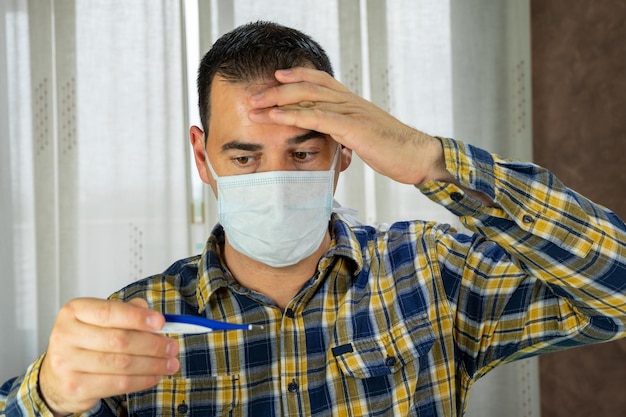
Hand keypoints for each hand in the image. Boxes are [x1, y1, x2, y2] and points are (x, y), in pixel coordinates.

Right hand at [39, 298, 178, 415]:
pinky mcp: (76, 387)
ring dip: (153, 364)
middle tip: (172, 347)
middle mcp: (66, 335)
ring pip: (122, 364)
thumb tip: (153, 316)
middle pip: (119, 340)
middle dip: (152, 344)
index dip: (138, 317)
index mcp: (74, 311)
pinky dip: (142, 380)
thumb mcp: (100, 320)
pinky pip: (118, 384)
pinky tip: (154, 376)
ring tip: (170, 363)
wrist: (56, 376)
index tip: (161, 322)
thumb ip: (127, 312)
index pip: (109, 311)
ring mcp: (67, 363)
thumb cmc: (84, 342)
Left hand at [247, 67, 453, 184]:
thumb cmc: (393, 150)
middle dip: (277, 89)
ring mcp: (351, 112)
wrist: (417, 156)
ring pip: (308, 98)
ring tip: (254, 105)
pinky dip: (293, 115)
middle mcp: (349, 101)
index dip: (297, 76)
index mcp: (352, 102)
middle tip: (253, 96)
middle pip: (307, 86)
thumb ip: (347, 132)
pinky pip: (317, 117)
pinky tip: (276, 117)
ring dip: (277, 101)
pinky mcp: (352, 127)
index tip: (276, 77)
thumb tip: (334, 138)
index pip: (321, 81)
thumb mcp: (365, 137)